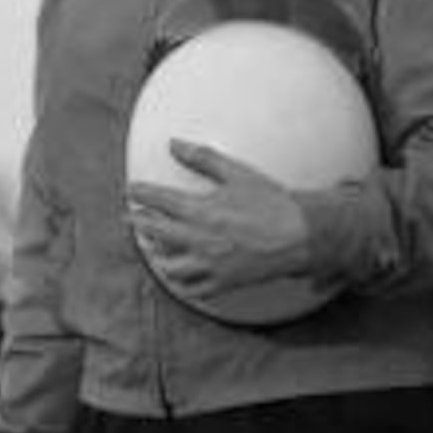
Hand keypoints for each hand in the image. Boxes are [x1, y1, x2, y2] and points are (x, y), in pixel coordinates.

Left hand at [126, 139, 322, 308]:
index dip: (140, 193)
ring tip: (153, 249)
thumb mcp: (238, 174)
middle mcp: (199, 239)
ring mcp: (210, 264)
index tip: (132, 190)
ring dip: (158, 256)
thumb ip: (203, 158)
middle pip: (155, 232)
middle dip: (139, 222)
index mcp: (200, 210)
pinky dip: (183, 284)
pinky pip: (194, 289)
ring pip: (170, 266)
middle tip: (130, 217)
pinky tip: (181, 278)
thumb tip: (174, 144)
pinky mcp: (224, 281)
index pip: (157, 200)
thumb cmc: (272, 203)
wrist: (302, 236)